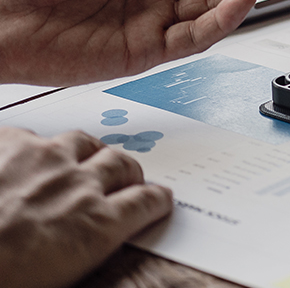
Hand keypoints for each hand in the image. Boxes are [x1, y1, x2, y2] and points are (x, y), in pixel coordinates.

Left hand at [0, 127, 172, 287]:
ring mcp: (45, 159)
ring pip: (84, 141)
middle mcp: (80, 184)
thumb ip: (89, 245)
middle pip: (123, 164)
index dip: (156, 200)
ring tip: (79, 161)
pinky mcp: (9, 143)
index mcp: (98, 224)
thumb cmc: (4, 275)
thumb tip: (98, 237)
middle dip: (127, 172)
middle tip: (122, 179)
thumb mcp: (62, 274)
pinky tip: (25, 160)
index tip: (156, 200)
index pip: (150, 201)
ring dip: (87, 151)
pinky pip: (34, 134)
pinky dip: (35, 146)